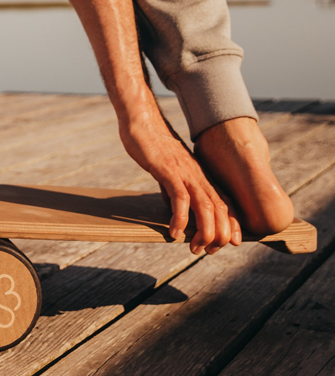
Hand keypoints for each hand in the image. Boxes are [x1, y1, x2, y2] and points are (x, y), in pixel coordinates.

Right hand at [120, 117, 240, 254]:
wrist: (142, 124)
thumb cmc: (152, 148)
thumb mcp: (168, 173)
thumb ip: (173, 189)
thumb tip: (173, 207)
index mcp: (200, 176)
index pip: (224, 203)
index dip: (232, 224)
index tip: (232, 242)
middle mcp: (198, 176)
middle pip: (220, 208)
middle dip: (219, 234)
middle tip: (208, 251)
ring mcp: (185, 173)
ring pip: (206, 206)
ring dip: (204, 231)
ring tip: (195, 248)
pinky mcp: (169, 171)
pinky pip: (180, 198)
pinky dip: (181, 218)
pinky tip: (175, 232)